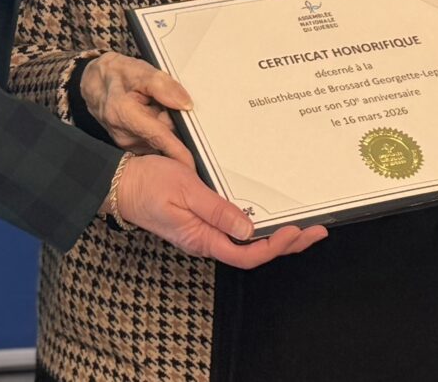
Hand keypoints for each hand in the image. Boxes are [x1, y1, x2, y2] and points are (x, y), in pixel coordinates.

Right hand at [81, 53, 194, 166]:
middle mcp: (123, 134)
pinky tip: (150, 114)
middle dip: (173, 121)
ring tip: (152, 105)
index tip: (190, 164)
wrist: (95, 82)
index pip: (157, 136)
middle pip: (163, 137)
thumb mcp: (139, 70)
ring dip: (165, 125)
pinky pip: (154, 142)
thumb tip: (185, 104)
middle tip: (164, 100)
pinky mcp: (130, 147)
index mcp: (123, 113)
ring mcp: (126, 143)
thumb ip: (162, 85)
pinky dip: (158, 130)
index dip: (176, 151)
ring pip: (160, 140)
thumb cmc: (117, 74)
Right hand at [110, 154, 328, 267]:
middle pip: (253, 252)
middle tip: (317, 231)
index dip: (275, 246)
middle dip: (287, 244)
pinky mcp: (201, 221)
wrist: (119, 182)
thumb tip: (248, 230)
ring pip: (247, 242)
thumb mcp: (185, 192)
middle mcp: (206, 241)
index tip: (298, 231)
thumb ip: (217, 211)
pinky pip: (235, 230)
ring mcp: (204, 232)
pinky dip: (257, 226)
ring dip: (276, 236)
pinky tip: (268, 217)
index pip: (248, 254)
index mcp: (202, 239)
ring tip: (303, 226)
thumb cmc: (148, 184)